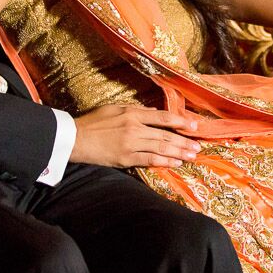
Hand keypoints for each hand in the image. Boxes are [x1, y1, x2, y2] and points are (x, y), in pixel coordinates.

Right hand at [70, 104, 201, 168]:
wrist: (74, 138)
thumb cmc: (93, 122)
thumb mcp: (114, 109)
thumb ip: (136, 111)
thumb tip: (155, 113)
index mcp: (132, 113)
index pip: (163, 117)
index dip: (181, 121)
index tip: (194, 125)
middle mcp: (134, 127)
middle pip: (166, 134)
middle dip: (184, 141)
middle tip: (198, 146)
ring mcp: (131, 144)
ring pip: (161, 148)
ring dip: (179, 152)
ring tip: (192, 155)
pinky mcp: (125, 158)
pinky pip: (149, 160)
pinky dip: (164, 161)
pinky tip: (175, 163)